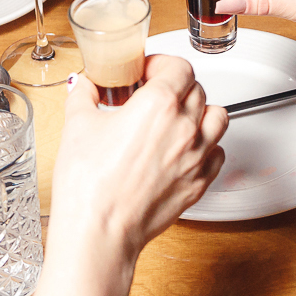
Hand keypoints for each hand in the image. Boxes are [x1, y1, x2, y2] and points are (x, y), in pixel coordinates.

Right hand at [49, 55, 226, 264]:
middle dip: (176, 86)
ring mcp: (196, 157)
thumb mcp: (77, 126)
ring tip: (178, 117)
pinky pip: (218, 154)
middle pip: (197, 90)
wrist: (99, 231)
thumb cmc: (88, 184)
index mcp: (159, 104)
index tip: (147, 71)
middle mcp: (185, 128)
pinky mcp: (199, 184)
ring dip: (201, 112)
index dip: (162, 64)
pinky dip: (207, 146)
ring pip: (218, 118)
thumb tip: (85, 86)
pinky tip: (186, 149)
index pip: (179, 67)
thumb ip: (84, 96)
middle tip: (154, 94)